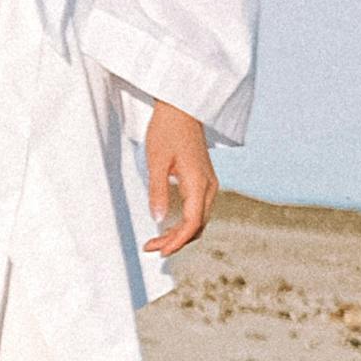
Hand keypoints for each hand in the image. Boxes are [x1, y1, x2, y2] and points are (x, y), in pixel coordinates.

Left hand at [140, 105, 216, 257]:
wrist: (182, 109)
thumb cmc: (168, 130)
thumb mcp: (157, 161)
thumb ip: (158, 191)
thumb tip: (158, 219)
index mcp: (199, 184)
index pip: (192, 223)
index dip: (176, 241)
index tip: (159, 251)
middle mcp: (209, 187)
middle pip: (198, 225)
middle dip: (176, 241)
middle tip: (151, 247)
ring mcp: (209, 183)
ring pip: (199, 219)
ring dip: (181, 233)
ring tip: (157, 240)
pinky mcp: (204, 180)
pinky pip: (199, 209)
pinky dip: (186, 222)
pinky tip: (169, 224)